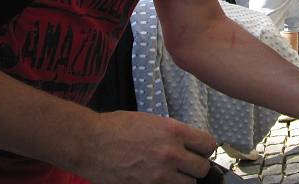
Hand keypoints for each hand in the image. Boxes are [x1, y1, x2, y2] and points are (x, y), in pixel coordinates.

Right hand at [74, 110, 215, 183]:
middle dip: (196, 166)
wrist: (90, 142)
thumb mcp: (150, 121)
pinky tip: (159, 179)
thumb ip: (171, 132)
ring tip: (172, 173)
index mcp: (173, 131)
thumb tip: (186, 143)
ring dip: (184, 179)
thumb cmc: (115, 127)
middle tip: (186, 164)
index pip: (208, 144)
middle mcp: (171, 152)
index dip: (205, 148)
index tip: (199, 150)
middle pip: (202, 167)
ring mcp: (160, 173)